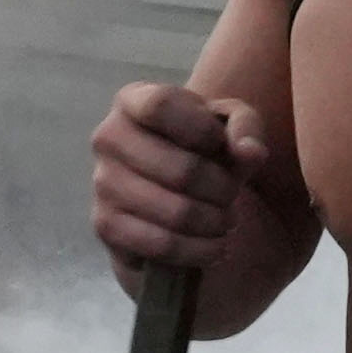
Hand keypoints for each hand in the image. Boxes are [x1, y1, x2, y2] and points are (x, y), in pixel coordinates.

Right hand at [93, 80, 273, 279]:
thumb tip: (249, 152)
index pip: (161, 106)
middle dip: (221, 189)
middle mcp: (108, 137)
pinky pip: (160, 245)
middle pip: (181, 169)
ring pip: (176, 213)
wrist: (167, 189)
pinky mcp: (104, 224)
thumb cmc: (200, 146)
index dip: (201, 130)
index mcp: (133, 100)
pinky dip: (197, 251)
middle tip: (232, 196)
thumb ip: (245, 127)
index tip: (220, 144)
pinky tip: (213, 247)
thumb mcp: (228, 125)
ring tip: (226, 221)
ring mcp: (102, 183)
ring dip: (213, 223)